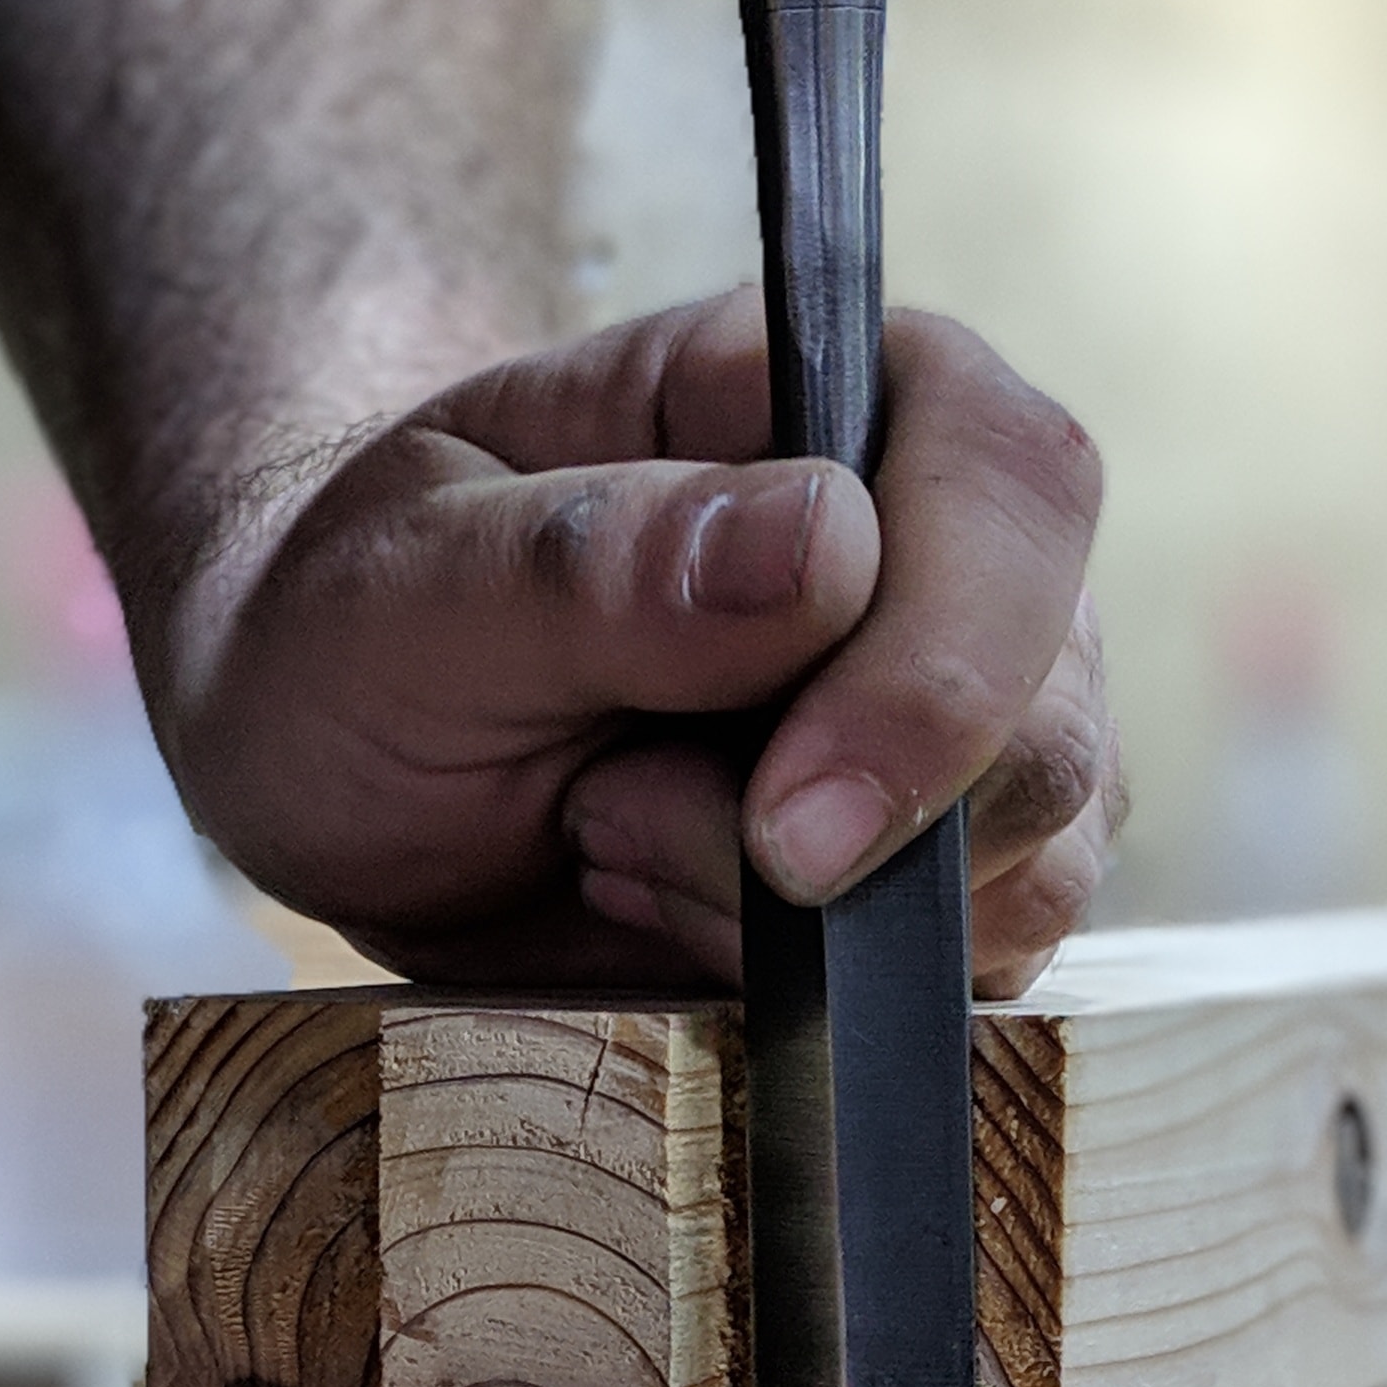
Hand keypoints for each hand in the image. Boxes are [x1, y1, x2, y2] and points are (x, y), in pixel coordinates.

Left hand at [134, 288, 1118, 996]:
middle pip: (1047, 719)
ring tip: (604, 841)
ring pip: (1029, 871)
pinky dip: (816, 991)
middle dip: (839, 842)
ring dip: (801, 925)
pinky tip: (662, 912)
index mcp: (849, 395)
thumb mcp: (405, 587)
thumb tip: (823, 544)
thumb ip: (596, 561)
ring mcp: (977, 722)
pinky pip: (980, 973)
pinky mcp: (955, 876)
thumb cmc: (364, 627)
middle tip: (603, 830)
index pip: (1010, 490)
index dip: (934, 672)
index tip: (784, 830)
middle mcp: (954, 550)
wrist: (340, 756)